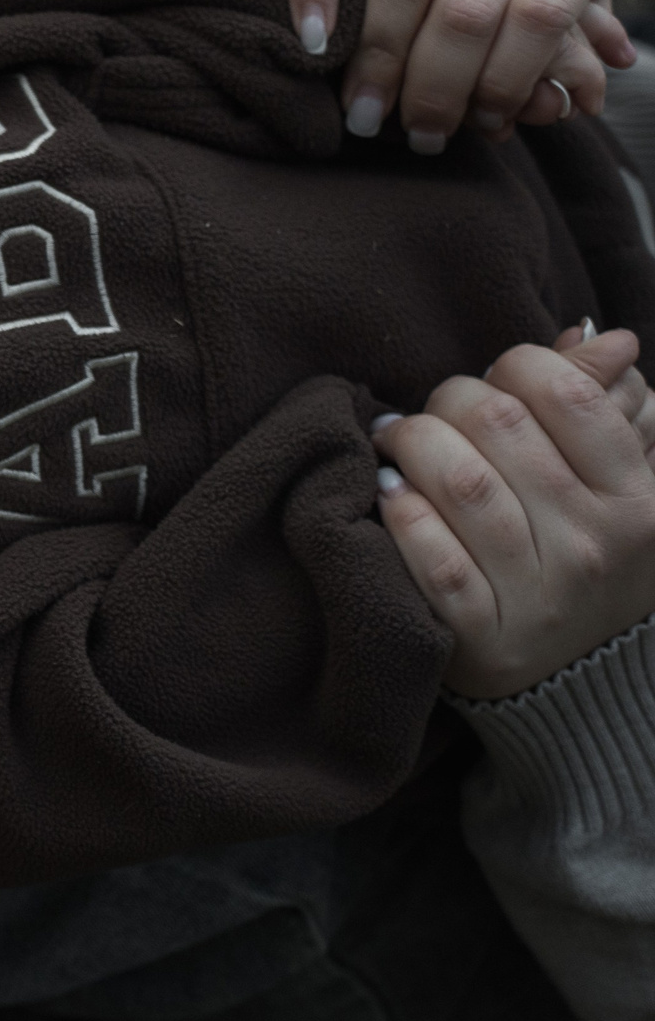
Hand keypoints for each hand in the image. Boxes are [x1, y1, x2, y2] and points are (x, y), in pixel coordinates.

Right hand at [288, 0, 633, 151]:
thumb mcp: (560, 23)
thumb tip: (572, 103)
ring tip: (362, 111)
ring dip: (378, 56)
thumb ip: (564, 62)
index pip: (540, 14)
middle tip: (415, 133)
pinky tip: (314, 41)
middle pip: (468, 5)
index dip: (505, 79)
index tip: (476, 126)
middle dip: (436, 85)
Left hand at [374, 326, 654, 698]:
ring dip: (412, 446)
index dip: (513, 366)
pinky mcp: (484, 639)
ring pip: (462, 485)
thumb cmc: (586, 556)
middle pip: (500, 427)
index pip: (567, 394)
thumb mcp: (617, 485)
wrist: (578, 683)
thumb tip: (601, 337)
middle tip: (433, 414)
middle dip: (449, 401)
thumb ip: (600, 407)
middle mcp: (596, 545)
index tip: (492, 381)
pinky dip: (402, 517)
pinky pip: (434, 562)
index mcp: (639, 498)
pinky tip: (390, 497)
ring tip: (398, 444)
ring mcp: (541, 596)